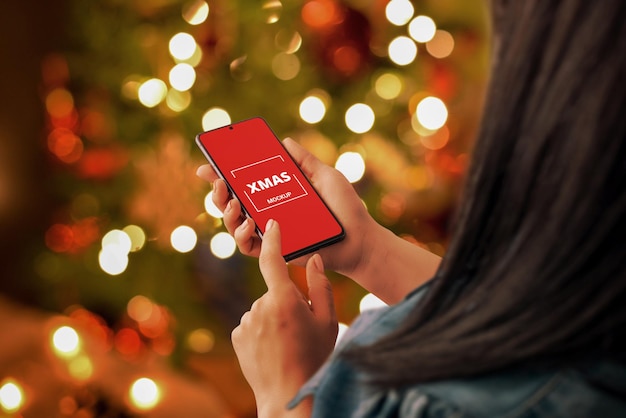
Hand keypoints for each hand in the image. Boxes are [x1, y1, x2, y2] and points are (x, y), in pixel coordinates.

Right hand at [198, 137, 441, 302]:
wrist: (359, 238)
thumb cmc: (345, 208)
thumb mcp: (325, 176)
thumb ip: (304, 160)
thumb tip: (284, 140)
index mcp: (276, 193)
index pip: (243, 182)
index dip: (222, 174)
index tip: (208, 165)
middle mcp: (269, 212)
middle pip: (231, 203)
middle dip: (218, 192)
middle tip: (220, 182)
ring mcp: (270, 232)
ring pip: (234, 224)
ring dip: (227, 213)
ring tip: (235, 201)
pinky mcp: (275, 251)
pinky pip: (248, 247)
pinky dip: (242, 235)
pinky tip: (250, 223)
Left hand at [231, 219, 337, 417]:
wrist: (288, 395)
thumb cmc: (314, 357)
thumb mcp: (327, 321)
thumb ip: (320, 286)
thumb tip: (313, 259)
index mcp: (284, 299)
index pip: (274, 260)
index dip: (273, 239)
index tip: (272, 223)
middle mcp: (260, 307)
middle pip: (274, 292)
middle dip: (286, 302)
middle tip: (301, 328)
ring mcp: (246, 322)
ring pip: (263, 309)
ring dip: (274, 318)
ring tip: (287, 343)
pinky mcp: (237, 336)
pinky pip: (252, 323)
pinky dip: (262, 330)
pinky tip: (273, 349)